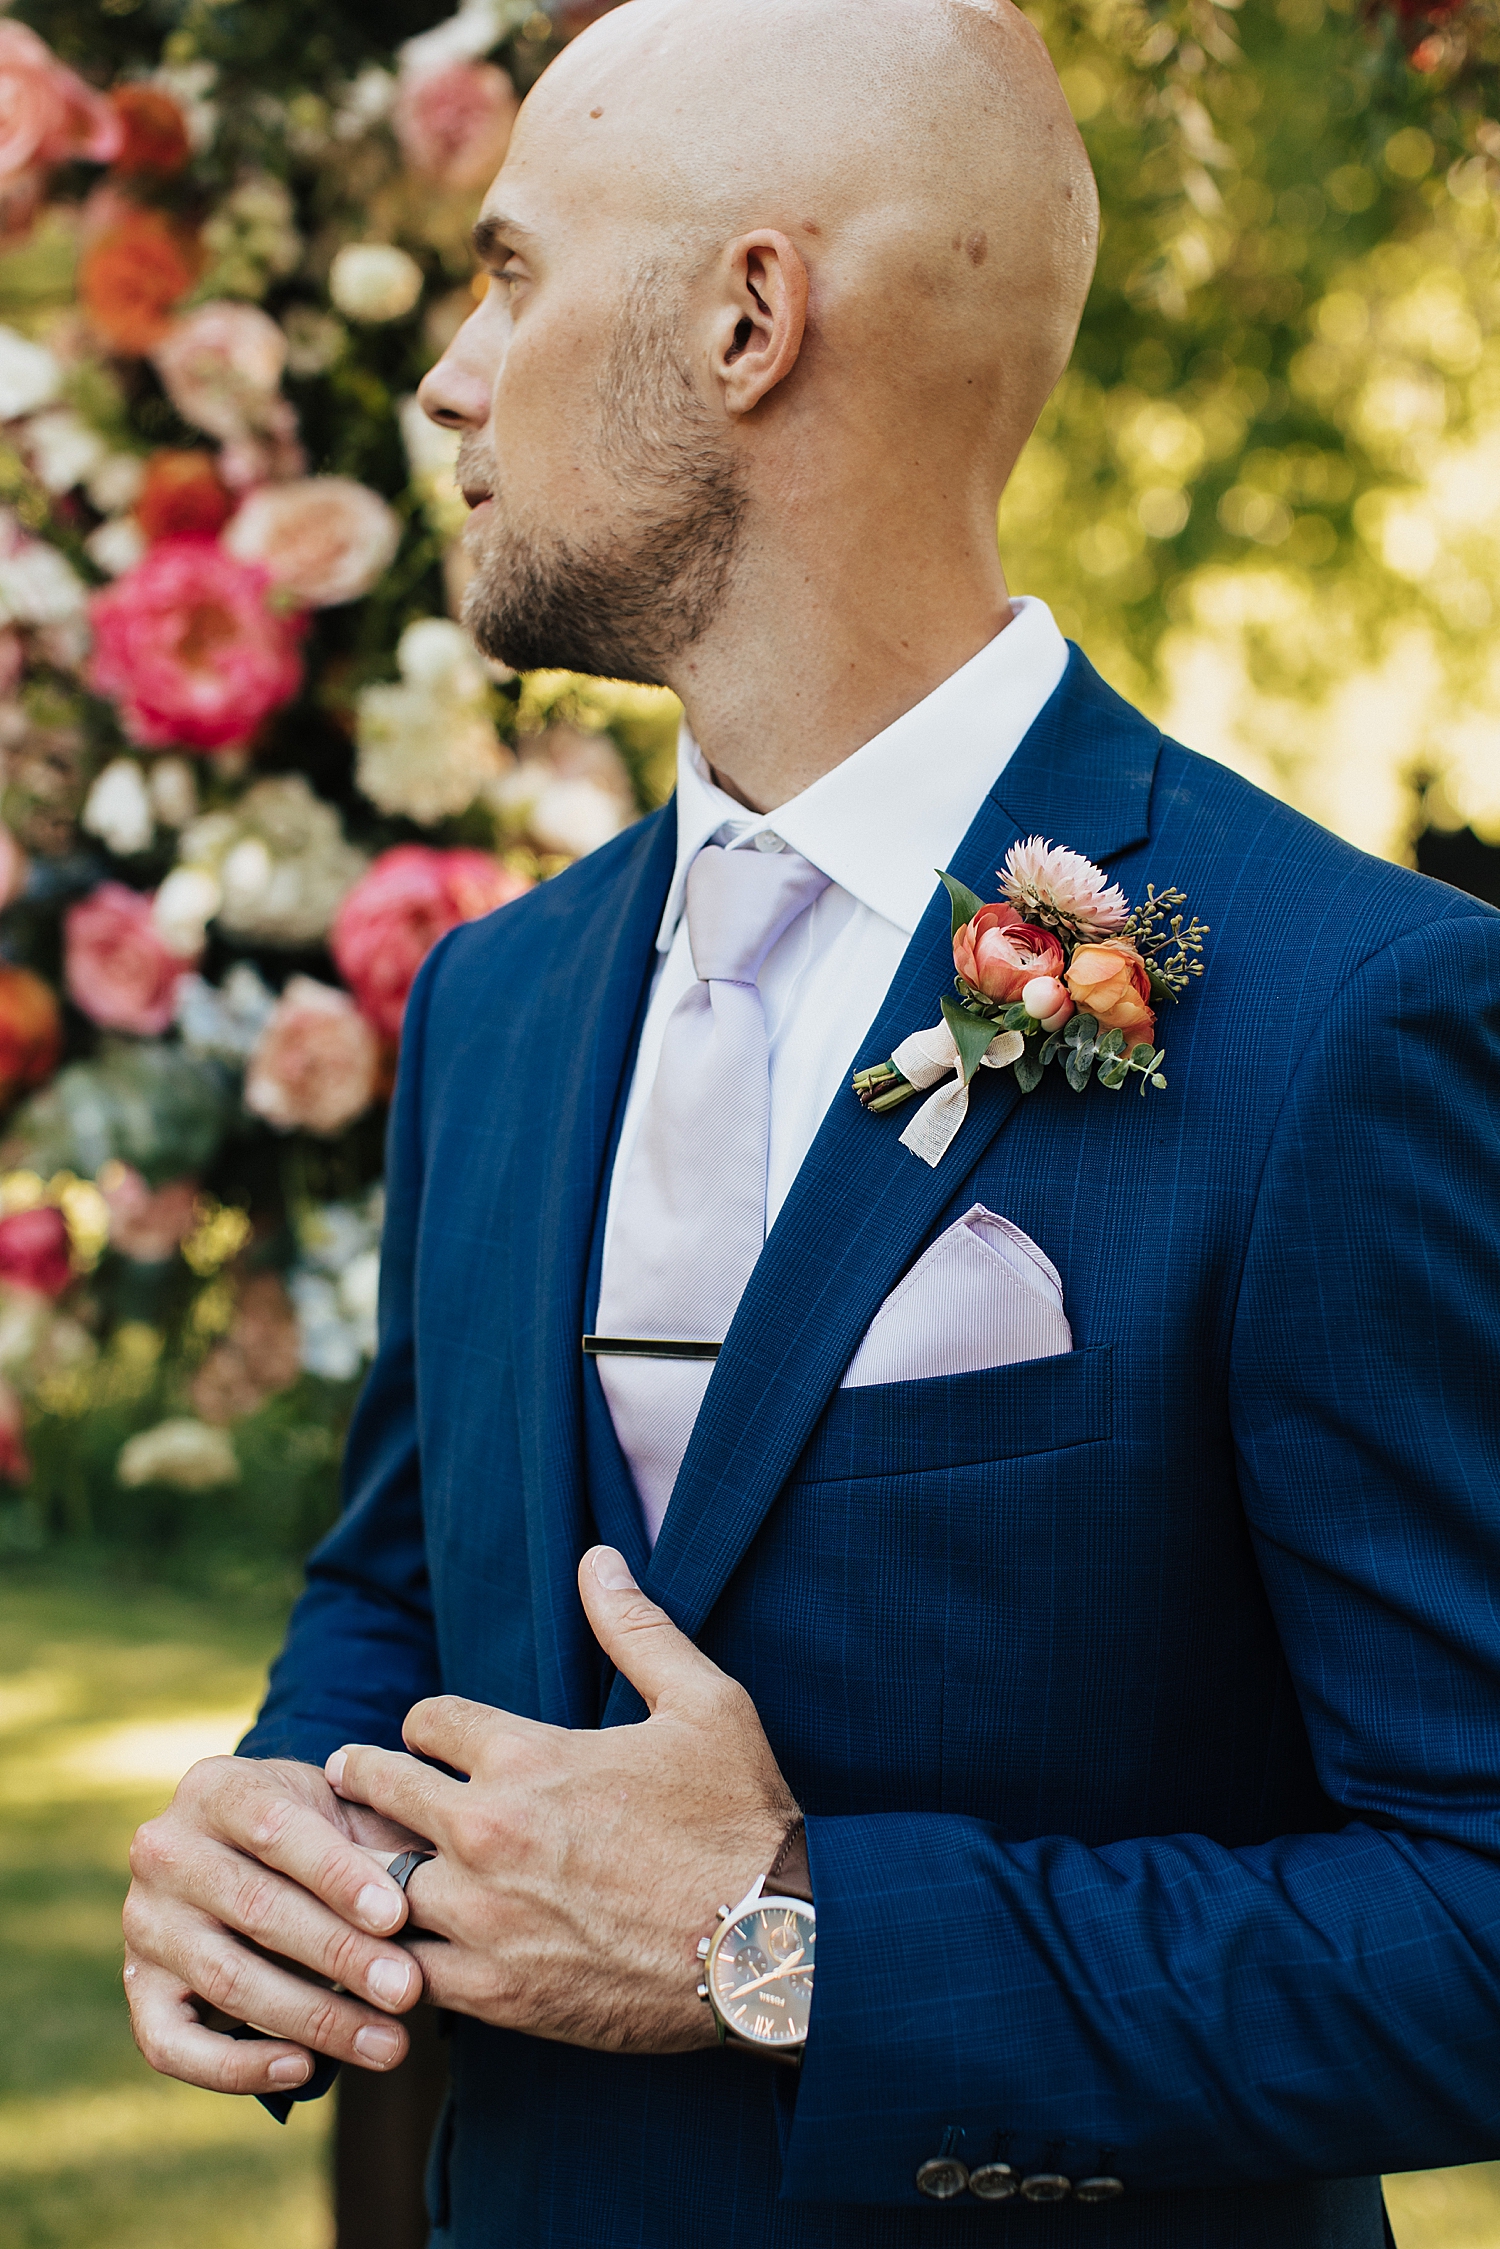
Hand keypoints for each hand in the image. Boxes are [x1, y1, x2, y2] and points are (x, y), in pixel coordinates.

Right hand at [123, 1752, 427, 2097]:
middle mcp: (164, 1851)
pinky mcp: (139, 1992)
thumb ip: (382, 1837)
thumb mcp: (344, 1812)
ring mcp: (143, 1924)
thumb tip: (444, 1879)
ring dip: (315, 2018)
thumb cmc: (315, 1833)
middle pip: (256, 1908)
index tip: (398, 1915)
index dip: (338, 1874)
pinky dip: (238, 2066)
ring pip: (227, 1980)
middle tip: (407, 1990)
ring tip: (389, 2042)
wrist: (243, 1855)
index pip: (275, 1829)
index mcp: (215, 1788)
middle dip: (340, 1954)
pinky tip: (304, 2070)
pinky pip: (175, 2045)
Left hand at [326, 1546, 797, 2054]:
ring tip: (365, 1872)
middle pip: (383, 1795)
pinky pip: (402, 1974)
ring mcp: (484, 1917)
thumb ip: (636, 1628)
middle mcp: (488, 1832)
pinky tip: (400, 1952)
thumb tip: (597, 1558)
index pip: (427, 1722)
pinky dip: (395, 1959)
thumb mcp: (702, 1702)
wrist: (771, 1946)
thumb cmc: (740, 1817)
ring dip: (374, 1875)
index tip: (425, 1737)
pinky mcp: (494, 1993)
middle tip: (349, 1778)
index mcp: (527, 1756)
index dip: (427, 1724)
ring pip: (377, 1889)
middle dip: (368, 1780)